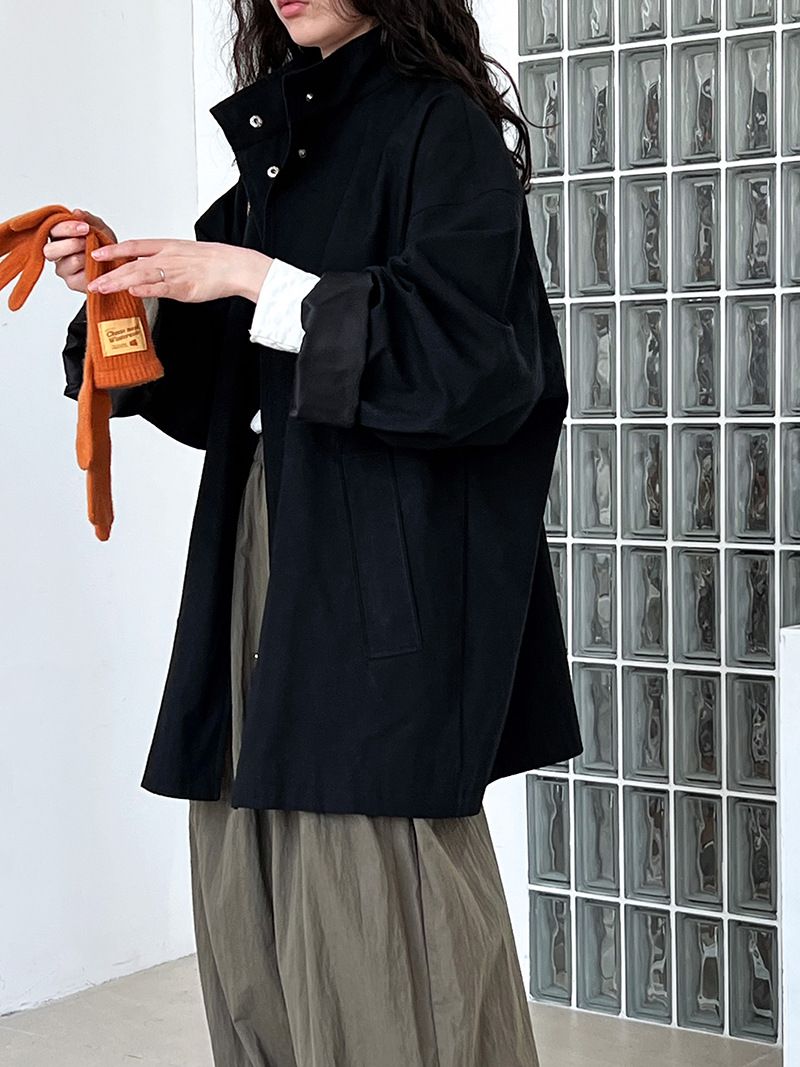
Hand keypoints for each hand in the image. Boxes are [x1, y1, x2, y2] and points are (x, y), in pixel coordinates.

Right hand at [44, 208, 117, 293]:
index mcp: (57, 237)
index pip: (51, 230)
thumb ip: (88, 219)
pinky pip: (81, 275)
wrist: (118, 265)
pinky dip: (93, 268)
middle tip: (88, 239)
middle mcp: (56, 254)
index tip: (85, 227)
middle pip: (50, 250)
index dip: (66, 228)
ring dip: (87, 255)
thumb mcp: (99, 228)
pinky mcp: (72, 283)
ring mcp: (62, 269)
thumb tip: (77, 212)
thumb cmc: (104, 245)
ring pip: (70, 261)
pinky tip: (99, 264)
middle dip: (72, 243)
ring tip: (98, 253)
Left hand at [86, 238, 271, 303]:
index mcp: (167, 246)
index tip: (95, 255)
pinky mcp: (184, 287)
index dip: (113, 250)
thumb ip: (164, 261)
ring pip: (140, 275)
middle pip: (132, 264)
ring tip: (101, 289)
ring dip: (119, 282)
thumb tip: (150, 271)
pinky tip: (131, 292)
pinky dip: (145, 290)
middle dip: (109, 273)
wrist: (234, 265)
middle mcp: (167, 257)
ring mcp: (174, 272)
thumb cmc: (213, 262)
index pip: (134, 246)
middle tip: (90, 281)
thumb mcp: (184, 254)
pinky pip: (161, 288)